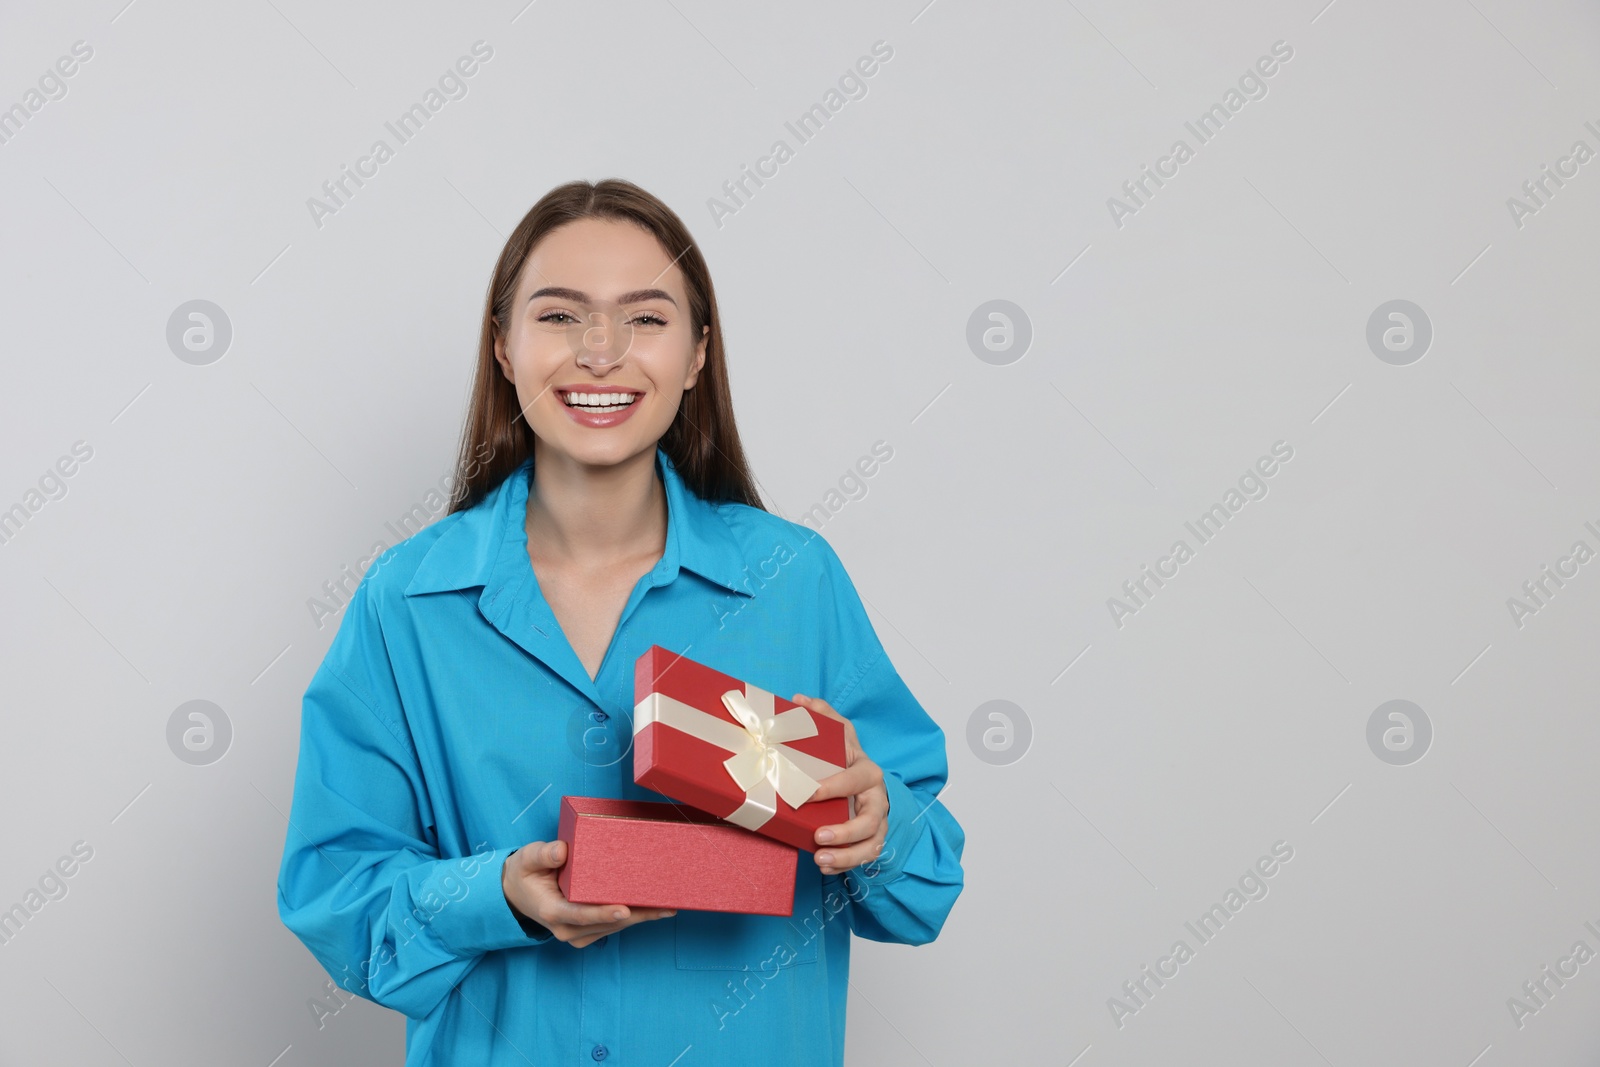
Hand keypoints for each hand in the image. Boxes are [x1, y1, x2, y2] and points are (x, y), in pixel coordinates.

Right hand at [501, 839, 675, 947]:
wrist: (517, 893)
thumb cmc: (525, 873)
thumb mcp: (527, 858)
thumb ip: (544, 855)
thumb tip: (563, 850)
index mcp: (552, 911)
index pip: (581, 915)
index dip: (603, 913)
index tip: (625, 909)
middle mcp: (565, 929)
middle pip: (607, 923)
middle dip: (637, 915)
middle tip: (666, 905)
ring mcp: (576, 934)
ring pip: (614, 927)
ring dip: (640, 918)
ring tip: (667, 906)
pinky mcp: (585, 933)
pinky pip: (612, 927)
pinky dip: (632, 918)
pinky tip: (653, 908)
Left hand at [792, 693, 888, 875]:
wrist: (862, 778)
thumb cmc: (845, 756)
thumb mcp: (837, 732)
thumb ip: (821, 715)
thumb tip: (798, 700)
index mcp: (868, 771)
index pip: (857, 779)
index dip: (835, 787)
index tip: (808, 793)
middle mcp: (877, 798)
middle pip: (872, 819)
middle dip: (846, 831)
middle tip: (818, 836)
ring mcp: (877, 822)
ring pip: (872, 844)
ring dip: (847, 855)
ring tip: (820, 859)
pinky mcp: (871, 839)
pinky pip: (864, 857)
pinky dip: (845, 865)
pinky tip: (824, 865)